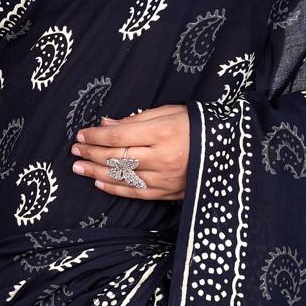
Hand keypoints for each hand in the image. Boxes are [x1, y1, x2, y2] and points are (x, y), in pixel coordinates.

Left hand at [69, 104, 189, 200]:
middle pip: (117, 157)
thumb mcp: (169, 111)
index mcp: (163, 132)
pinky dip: (115, 189)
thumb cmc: (197, 124)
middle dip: (91, 154)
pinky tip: (100, 183)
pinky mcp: (170, 192)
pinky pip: (137, 193)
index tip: (81, 134)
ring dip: (97, 173)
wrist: (230, 148)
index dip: (96, 136)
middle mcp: (163, 157)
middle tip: (74, 151)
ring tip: (78, 168)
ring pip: (123, 177)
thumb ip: (136, 119)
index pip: (119, 135)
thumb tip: (106, 123)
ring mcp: (166, 178)